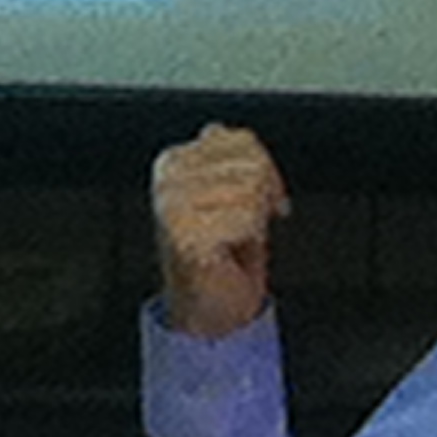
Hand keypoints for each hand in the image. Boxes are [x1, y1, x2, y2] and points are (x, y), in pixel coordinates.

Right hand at [151, 123, 289, 338]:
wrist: (209, 307)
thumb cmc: (219, 253)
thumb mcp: (223, 195)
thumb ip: (222, 159)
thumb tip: (216, 129)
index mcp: (173, 162)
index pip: (242, 140)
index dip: (267, 171)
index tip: (264, 198)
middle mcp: (168, 179)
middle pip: (252, 164)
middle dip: (263, 197)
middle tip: (250, 224)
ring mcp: (173, 206)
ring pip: (252, 191)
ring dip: (254, 221)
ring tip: (236, 237)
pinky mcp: (185, 234)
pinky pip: (246, 220)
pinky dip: (249, 240)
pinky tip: (231, 250)